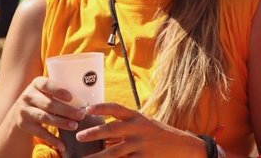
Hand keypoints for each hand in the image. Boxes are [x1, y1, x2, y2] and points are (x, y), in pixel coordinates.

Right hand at [9, 76, 85, 153]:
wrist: (19, 111)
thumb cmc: (42, 98)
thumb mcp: (46, 90)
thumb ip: (60, 91)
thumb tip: (87, 96)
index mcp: (36, 83)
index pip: (46, 84)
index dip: (58, 90)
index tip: (71, 97)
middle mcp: (28, 96)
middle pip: (48, 104)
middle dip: (66, 110)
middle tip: (80, 115)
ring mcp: (24, 111)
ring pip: (44, 117)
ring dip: (61, 123)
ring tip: (74, 126)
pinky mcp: (24, 125)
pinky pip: (40, 133)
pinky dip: (52, 139)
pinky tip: (62, 144)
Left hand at [76, 103, 206, 156]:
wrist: (182, 147)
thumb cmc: (158, 134)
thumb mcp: (144, 124)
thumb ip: (125, 126)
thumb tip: (101, 132)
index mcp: (136, 117)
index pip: (116, 108)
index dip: (101, 107)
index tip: (87, 109)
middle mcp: (137, 129)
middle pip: (112, 130)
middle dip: (94, 133)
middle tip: (78, 136)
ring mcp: (140, 146)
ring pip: (114, 152)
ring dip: (97, 156)